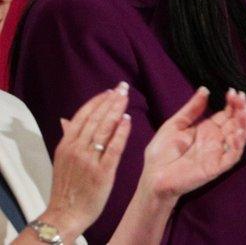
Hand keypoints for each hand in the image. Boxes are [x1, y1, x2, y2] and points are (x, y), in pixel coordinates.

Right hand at [43, 82, 131, 240]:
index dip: (97, 101)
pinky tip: (128, 120)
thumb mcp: (62, 159)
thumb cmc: (67, 187)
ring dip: (116, 111)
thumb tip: (65, 120)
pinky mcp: (103, 171)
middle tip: (122, 87)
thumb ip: (68, 138)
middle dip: (110, 100)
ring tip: (126, 97)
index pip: (82, 116)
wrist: (66, 213)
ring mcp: (89, 160)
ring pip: (104, 129)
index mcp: (66, 145)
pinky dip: (121, 132)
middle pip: (95, 119)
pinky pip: (113, 148)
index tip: (110, 91)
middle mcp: (76, 149)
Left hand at [138, 86, 245, 199]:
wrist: (153, 176)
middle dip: (241, 109)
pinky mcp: (217, 167)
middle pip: (236, 123)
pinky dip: (237, 144)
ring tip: (243, 110)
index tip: (233, 91)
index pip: (227, 114)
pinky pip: (233, 155)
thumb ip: (192, 109)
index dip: (232, 103)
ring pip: (239, 137)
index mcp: (208, 130)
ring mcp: (218, 153)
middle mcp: (216, 140)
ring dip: (244, 123)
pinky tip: (237, 131)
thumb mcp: (175, 124)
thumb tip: (205, 89)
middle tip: (241, 96)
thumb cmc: (161, 153)